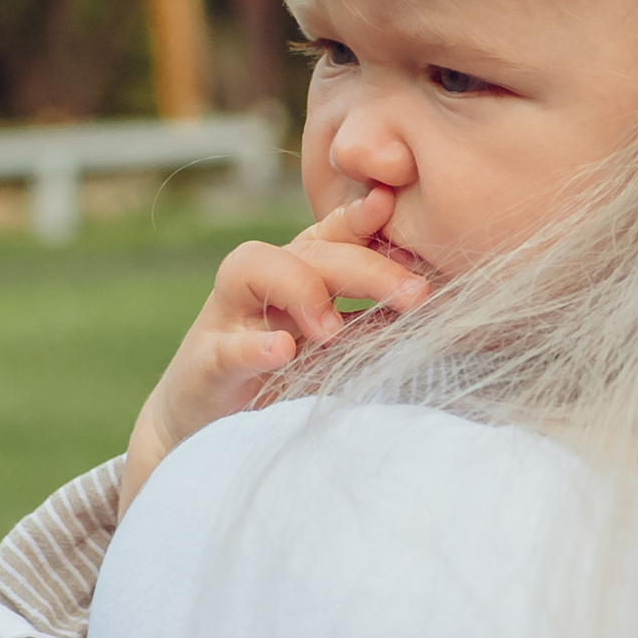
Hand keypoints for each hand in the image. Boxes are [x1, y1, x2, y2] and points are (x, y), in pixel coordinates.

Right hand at [118, 187, 426, 516]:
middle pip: (309, 252)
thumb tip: (434, 300)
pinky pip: (223, 347)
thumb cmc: (278, 380)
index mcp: (298, 273)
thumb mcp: (330, 346)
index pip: (332, 233)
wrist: (204, 430)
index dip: (360, 216)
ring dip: (300, 289)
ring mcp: (227, 320)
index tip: (393, 207)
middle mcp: (260, 283)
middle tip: (415, 294)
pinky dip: (251, 347)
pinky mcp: (203, 366)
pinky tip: (281, 352)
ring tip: (334, 328)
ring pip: (251, 270)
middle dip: (365, 267)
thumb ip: (370, 319)